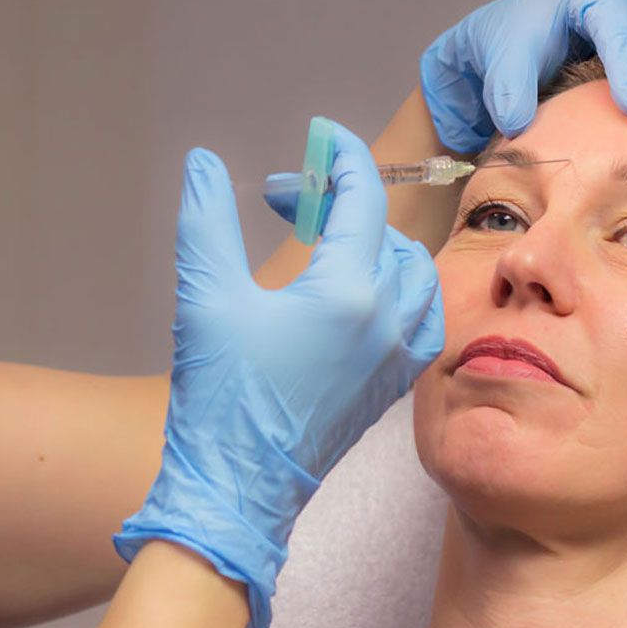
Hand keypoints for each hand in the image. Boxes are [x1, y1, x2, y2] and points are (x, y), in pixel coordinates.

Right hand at [114, 121, 443, 627]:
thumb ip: (207, 219)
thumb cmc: (221, 396)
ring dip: (386, 248)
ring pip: (420, 278)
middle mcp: (386, 322)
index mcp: (347, 293)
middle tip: (297, 208)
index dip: (344, 160)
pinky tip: (363, 297)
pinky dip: (404, 294)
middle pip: (393, 235)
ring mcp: (396, 359)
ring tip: (335, 247)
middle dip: (350, 208)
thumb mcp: (204, 298)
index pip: (363, 202)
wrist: (238, 487)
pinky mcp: (392, 387)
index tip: (325, 140)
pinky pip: (423, 322)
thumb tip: (202, 162)